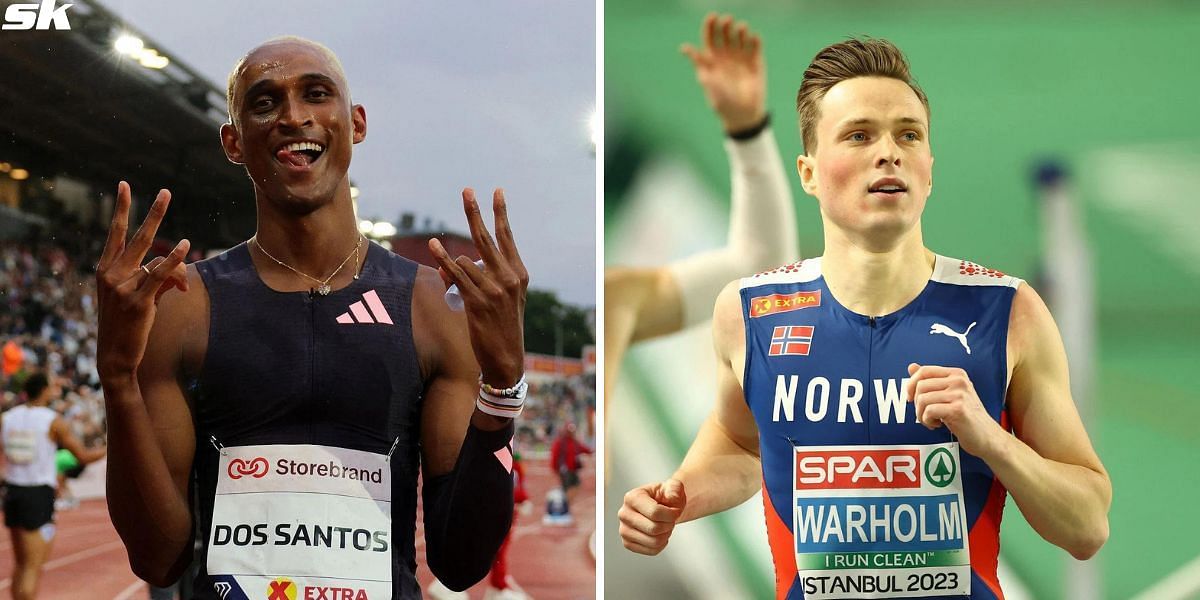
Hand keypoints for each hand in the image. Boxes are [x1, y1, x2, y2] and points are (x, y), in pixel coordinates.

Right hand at [95, 182, 189, 381]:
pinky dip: (174, 260)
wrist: (115, 355)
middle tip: (167, 192)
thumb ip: (156, 279)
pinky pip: (160, 275)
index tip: (125, 185)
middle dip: (155, 213)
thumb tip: (180, 273)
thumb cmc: (127, 323)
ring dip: (177, 270)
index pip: (115, 233)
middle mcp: (111, 274)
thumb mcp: (137, 296)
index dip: (122, 209)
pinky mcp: (138, 302)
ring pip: (158, 262)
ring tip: (182, 278)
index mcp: (105, 269)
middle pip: (138, 236)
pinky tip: (184, 246)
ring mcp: (122, 287)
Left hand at [429, 188, 528, 387]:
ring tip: (446, 264)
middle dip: (475, 212)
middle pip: (487, 238)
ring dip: (451, 262)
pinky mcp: (479, 301)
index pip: (507, 237)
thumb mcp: (499, 299)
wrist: (506, 358)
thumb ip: (478, 278)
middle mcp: (509, 278)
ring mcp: (495, 289)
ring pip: (466, 259)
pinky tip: (433, 245)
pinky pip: (457, 274)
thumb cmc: (501, 327)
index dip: (500, 213)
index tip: (497, 191)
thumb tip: (449, 264)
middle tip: (466, 190)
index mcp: (519, 274)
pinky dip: (443, 259)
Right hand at [618, 478, 685, 554]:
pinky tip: (660, 534)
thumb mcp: (673, 486)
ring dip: (666, 535)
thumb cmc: (664, 497)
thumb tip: (672, 498)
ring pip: (654, 542)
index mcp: (632, 497)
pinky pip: (651, 551)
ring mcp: (624, 530)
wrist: (659, 507)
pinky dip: (661, 545)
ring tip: (665, 526)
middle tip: (670, 520)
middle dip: (669, 525)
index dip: (671, 514)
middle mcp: (624, 514)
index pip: (655, 512)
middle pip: (654, 529)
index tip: (675, 511)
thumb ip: (675, 488)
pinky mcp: (627, 543)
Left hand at [681, 13, 766, 132]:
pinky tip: (753, 37)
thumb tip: (684, 47)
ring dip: (740, 30)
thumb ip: (700, 63)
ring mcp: (741, 58)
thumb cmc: (721, 100)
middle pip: (725, 35)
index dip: (710, 26)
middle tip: (727, 20)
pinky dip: (755, 40)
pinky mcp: (756, 63)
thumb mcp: (708, 80)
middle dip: (726, 25)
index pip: (710, 38)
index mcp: (712, 60)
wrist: (741, 114)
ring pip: (741, 38)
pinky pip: (756, 47)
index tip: (712, 16)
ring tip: (741, 27)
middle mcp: (726, 56)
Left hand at [905, 363, 1004, 458]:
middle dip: (917, 403)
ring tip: (932, 420)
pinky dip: (927, 421)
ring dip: (921, 414)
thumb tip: (911, 367)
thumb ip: (932, 380)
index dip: (911, 383)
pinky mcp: (958, 409)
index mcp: (956, 374)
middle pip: (920, 386)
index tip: (910, 397)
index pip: (924, 371)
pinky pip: (929, 411)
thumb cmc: (967, 416)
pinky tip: (937, 424)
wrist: (987, 436)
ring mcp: (959, 394)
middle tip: (925, 413)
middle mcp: (958, 381)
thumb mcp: (950, 394)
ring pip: (922, 399)